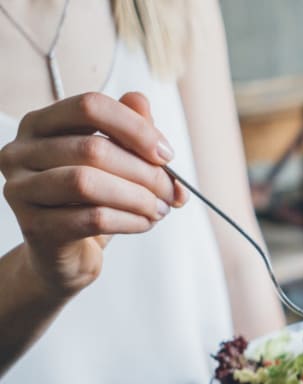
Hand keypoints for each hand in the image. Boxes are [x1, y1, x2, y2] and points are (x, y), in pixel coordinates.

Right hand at [0, 91, 185, 295]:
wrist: (66, 253)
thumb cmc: (90, 202)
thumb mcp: (114, 162)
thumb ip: (128, 130)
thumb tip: (142, 102)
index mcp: (40, 124)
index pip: (90, 106)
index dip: (135, 128)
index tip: (166, 154)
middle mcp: (21, 152)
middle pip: (92, 148)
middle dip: (144, 172)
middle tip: (172, 191)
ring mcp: (22, 190)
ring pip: (87, 183)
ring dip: (137, 198)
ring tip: (160, 209)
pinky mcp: (35, 227)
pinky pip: (91, 219)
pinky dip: (129, 221)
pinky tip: (145, 223)